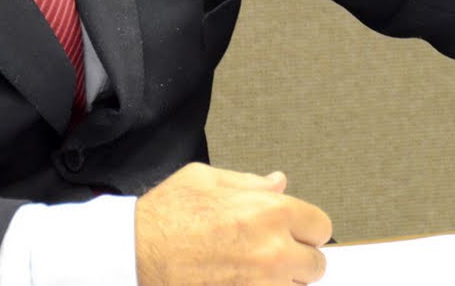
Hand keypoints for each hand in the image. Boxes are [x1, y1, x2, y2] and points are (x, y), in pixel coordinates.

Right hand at [135, 162, 332, 285]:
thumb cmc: (164, 217)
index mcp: (269, 212)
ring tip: (252, 270)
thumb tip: (278, 183)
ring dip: (282, 282)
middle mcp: (273, 252)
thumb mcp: (206, 179)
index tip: (294, 231)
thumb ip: (250, 183)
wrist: (134, 255)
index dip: (305, 227)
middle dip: (298, 258)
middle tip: (271, 253)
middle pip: (316, 264)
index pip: (320, 226)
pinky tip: (240, 281)